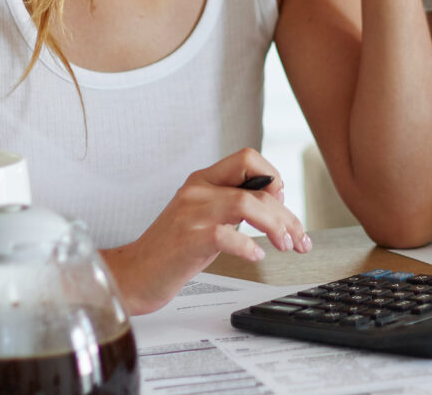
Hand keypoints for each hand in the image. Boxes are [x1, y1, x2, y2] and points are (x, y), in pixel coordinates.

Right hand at [104, 149, 309, 313]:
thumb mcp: (205, 217)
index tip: (282, 203)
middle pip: (256, 187)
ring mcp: (191, 213)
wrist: (134, 275)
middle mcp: (197, 190)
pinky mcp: (187, 239)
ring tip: (285, 245)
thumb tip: (274, 201)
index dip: (273, 176)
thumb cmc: (172, 250)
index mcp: (202, 180)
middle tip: (298, 238)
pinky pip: (226, 234)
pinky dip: (247, 246)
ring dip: (275, 226)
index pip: (247, 157)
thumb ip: (232, 204)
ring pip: (247, 204)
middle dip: (286, 214)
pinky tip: (256, 256)